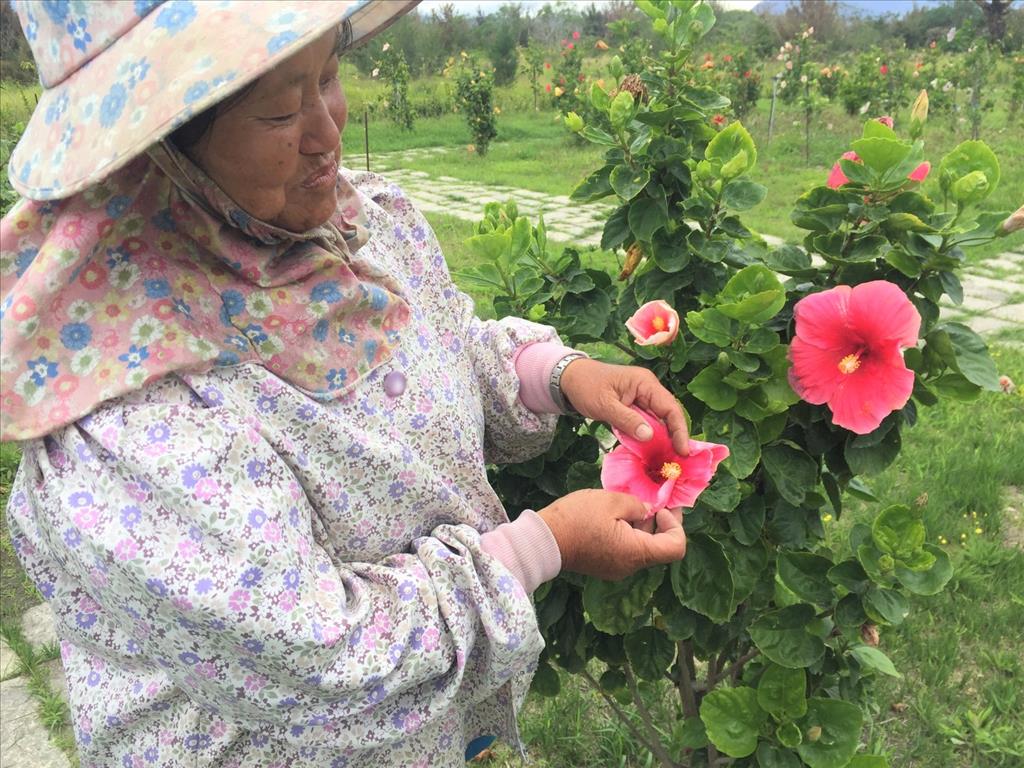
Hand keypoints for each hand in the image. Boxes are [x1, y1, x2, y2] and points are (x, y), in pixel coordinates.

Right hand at [537, 489, 686, 580]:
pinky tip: (613, 515)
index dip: (676, 525)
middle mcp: (630, 566)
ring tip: (627, 503)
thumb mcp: (611, 500)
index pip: (676, 547)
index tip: (661, 507)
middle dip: (658, 521)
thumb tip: (647, 510)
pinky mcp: (604, 565)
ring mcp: (616, 568)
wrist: (543, 540)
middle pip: (658, 547)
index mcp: (636, 553)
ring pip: (641, 547)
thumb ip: (637, 504)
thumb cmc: (577, 518)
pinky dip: (627, 533)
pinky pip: (626, 550)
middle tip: (651, 498)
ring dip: (641, 526)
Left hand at [559, 357, 689, 454]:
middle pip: (669, 415)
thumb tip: (650, 436)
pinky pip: (647, 422)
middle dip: (674, 437)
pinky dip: (650, 436)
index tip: (683, 451)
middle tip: (678, 461)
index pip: (670, 408)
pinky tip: (652, 452)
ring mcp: (642, 397)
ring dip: (663, 439)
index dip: (679, 430)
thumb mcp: (604, 405)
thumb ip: (627, 420)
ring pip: (659, 420)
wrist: (569, 378)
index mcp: (645, 383)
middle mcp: (648, 389)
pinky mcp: (634, 406)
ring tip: (668, 460)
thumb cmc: (586, 387)